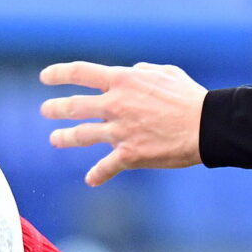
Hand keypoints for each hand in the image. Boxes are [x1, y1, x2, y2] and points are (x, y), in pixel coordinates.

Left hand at [38, 61, 206, 185]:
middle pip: (73, 106)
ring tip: (54, 139)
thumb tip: (131, 71)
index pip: (80, 72)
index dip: (58, 74)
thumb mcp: (165, 72)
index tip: (45, 77)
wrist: (205, 126)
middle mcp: (114, 104)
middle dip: (55, 108)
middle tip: (46, 110)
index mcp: (122, 81)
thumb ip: (142, 71)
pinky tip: (91, 180)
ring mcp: (119, 131)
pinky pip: (105, 167)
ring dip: (65, 138)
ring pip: (81, 135)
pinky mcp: (128, 154)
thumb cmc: (189, 97)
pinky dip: (97, 175)